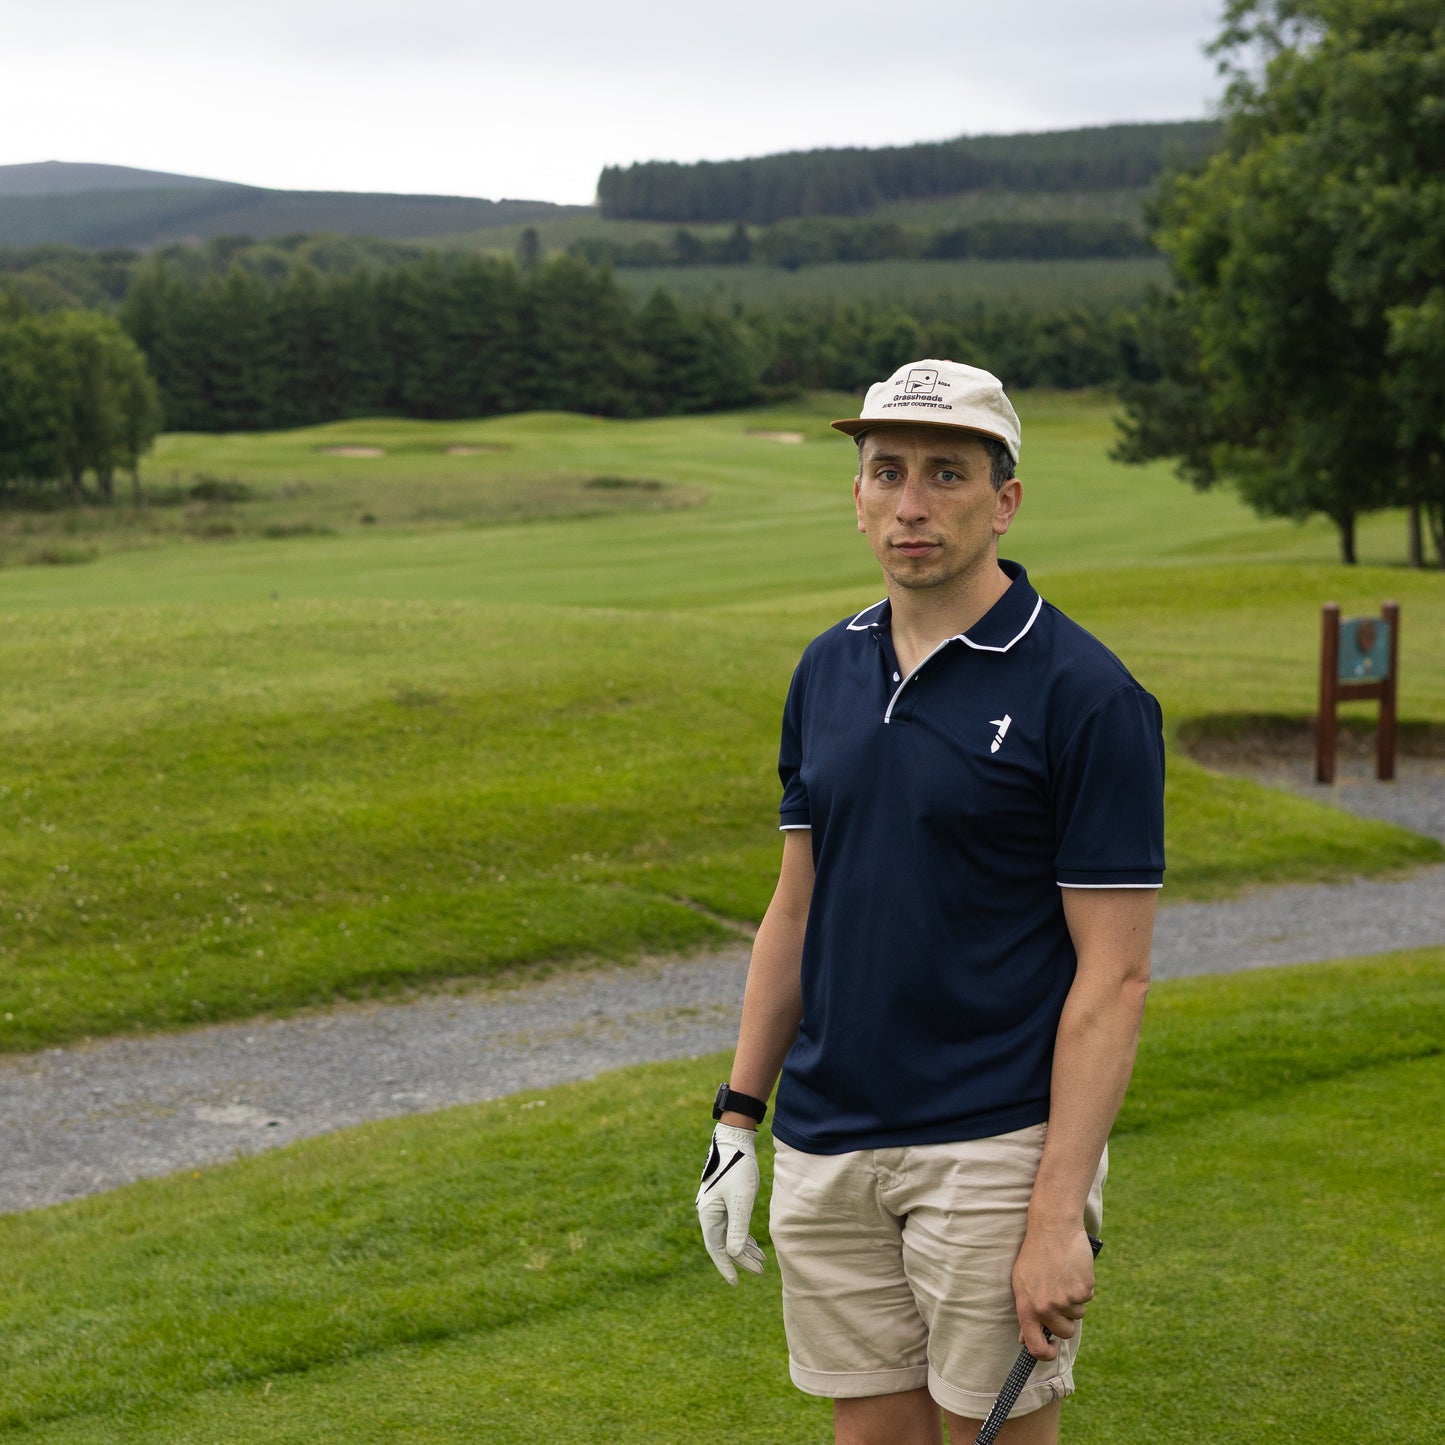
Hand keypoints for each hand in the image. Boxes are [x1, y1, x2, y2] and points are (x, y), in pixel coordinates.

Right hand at [696, 1124, 766, 1284]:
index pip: (716, 1249)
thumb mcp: (741, 1199)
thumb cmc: (737, 1167)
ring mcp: (716, 1206)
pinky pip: (732, 1225)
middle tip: (760, 1271)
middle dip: (741, 1259)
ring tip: (761, 1262)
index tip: (736, 1282)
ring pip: (729, 1235)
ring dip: (744, 1249)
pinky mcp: (725, 1200)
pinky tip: (754, 1244)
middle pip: (724, 1244)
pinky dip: (743, 1236)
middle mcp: (709, 1213)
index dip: (726, 1267)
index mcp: (709, 1214)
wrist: (734, 1139)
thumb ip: (738, 1227)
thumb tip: (734, 1253)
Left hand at [1011, 1224, 1096, 1358]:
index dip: (1046, 1354)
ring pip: (1078, 1315)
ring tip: (1063, 1276)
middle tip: (1060, 1294)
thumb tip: (1024, 1340)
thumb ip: (1026, 1311)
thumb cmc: (1036, 1254)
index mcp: (1027, 1306)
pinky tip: (1073, 1270)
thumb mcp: (1022, 1282)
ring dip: (1074, 1300)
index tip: (1053, 1348)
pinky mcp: (1082, 1291)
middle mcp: (1045, 1307)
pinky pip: (1087, 1298)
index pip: (1035, 1347)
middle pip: (1065, 1332)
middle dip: (1066, 1319)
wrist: (1053, 1227)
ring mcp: (1065, 1300)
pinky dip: (1083, 1287)